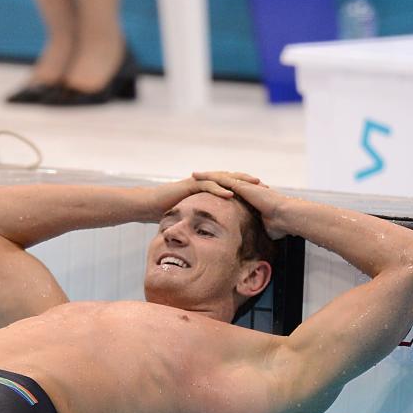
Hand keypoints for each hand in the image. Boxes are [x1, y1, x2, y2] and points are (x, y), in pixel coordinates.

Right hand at [145, 171, 262, 216]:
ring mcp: (197, 182)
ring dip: (238, 181)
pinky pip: (207, 185)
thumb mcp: (189, 216)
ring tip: (253, 185)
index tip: (261, 194)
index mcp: (206, 189)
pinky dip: (219, 189)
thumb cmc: (166, 212)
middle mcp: (203, 182)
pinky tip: (230, 194)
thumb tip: (212, 233)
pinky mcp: (189, 185)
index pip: (230, 186)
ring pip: (222, 178)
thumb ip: (202, 219)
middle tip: (264, 185)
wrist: (149, 206)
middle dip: (247, 181)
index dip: (245, 189)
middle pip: (230, 179)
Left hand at [192, 171, 289, 238]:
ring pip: (221, 178)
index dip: (219, 190)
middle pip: (224, 182)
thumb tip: (255, 247)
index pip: (231, 192)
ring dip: (207, 176)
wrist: (286, 217)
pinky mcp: (242, 186)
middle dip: (211, 180)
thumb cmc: (280, 225)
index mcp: (250, 197)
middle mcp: (246, 188)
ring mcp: (244, 186)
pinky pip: (222, 179)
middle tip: (197, 178)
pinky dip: (210, 177)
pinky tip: (200, 176)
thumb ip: (257, 233)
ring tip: (194, 174)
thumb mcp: (264, 229)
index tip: (208, 190)